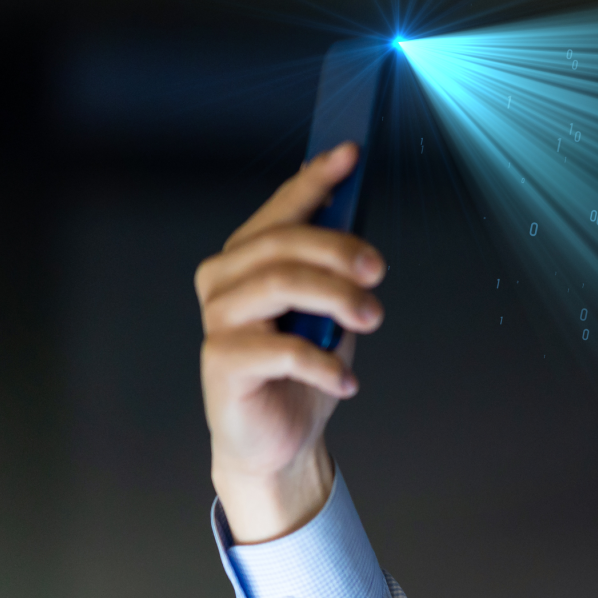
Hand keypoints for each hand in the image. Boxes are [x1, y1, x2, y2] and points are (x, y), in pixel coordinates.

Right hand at [196, 142, 385, 542]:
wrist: (275, 442)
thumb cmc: (299, 373)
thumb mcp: (327, 314)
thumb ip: (335, 272)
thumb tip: (359, 230)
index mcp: (247, 259)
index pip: (281, 208)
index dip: (315, 178)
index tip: (351, 155)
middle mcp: (224, 280)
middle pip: (283, 242)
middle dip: (340, 249)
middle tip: (379, 273)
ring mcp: (218, 319)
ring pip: (281, 283)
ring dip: (338, 297)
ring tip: (371, 320)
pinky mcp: (222, 361)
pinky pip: (281, 348)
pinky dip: (325, 364)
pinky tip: (346, 382)